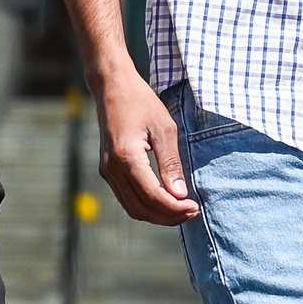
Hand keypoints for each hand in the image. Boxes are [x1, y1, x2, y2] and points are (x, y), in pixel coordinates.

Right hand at [95, 77, 198, 225]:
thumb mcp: (164, 128)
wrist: (112, 87)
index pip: (152, 195)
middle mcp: (112, 168)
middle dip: (168, 216)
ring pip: (132, 207)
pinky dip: (146, 205)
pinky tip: (165, 200)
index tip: (195, 207)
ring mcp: (107, 171)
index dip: (174, 208)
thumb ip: (171, 163)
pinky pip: (127, 197)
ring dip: (157, 214)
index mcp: (126, 157)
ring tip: (182, 209)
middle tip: (192, 211)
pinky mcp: (108, 170)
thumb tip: (180, 194)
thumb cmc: (141, 102)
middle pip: (141, 208)